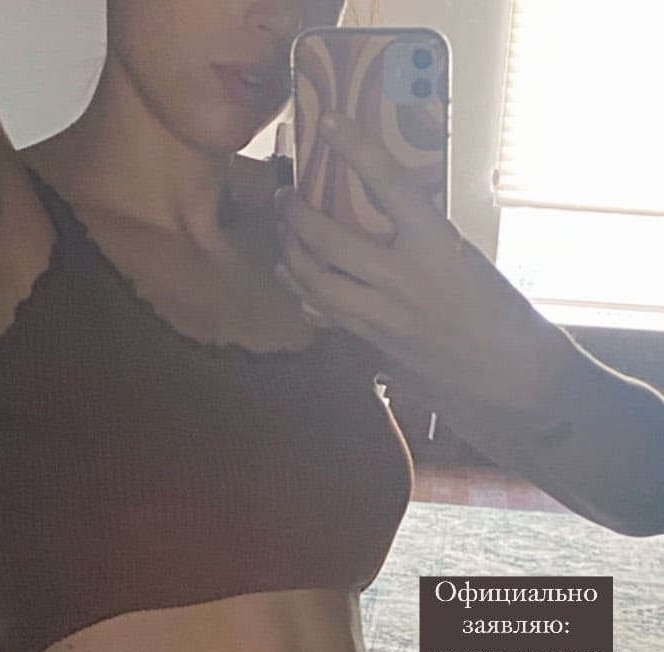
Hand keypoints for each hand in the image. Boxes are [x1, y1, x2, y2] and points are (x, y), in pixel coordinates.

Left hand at [274, 111, 550, 416]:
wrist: (517, 381)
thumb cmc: (507, 316)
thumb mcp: (471, 262)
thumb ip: (429, 244)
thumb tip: (394, 225)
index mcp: (439, 247)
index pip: (389, 186)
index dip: (356, 150)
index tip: (329, 121)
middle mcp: (405, 280)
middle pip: (329, 243)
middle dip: (297, 217)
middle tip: (284, 197)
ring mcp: (386, 319)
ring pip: (318, 286)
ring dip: (292, 259)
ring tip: (283, 239)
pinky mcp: (380, 349)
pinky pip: (333, 318)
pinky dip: (311, 299)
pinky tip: (300, 289)